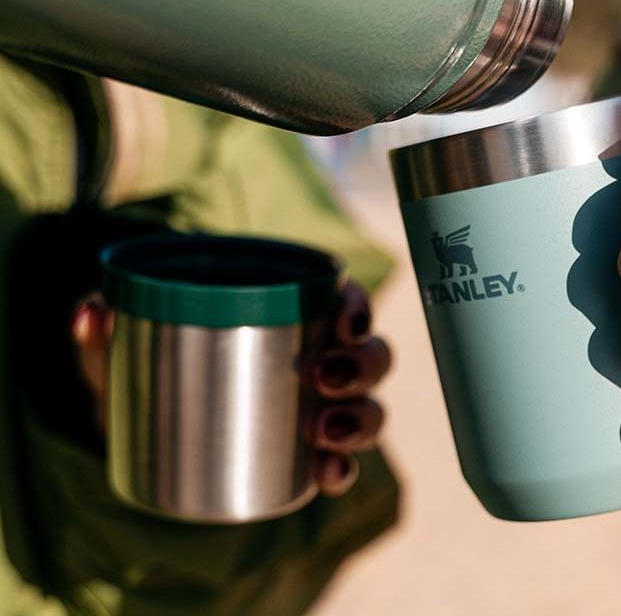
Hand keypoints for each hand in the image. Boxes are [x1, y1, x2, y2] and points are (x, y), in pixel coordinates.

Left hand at [72, 279, 390, 496]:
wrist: (148, 435)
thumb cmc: (151, 373)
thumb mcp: (125, 353)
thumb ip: (108, 335)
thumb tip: (91, 313)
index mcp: (292, 318)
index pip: (343, 302)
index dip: (356, 307)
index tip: (342, 319)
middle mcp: (321, 362)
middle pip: (370, 356)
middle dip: (360, 365)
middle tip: (320, 376)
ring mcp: (322, 412)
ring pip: (371, 408)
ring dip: (362, 418)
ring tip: (325, 431)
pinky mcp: (310, 458)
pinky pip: (344, 464)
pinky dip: (343, 470)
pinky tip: (328, 476)